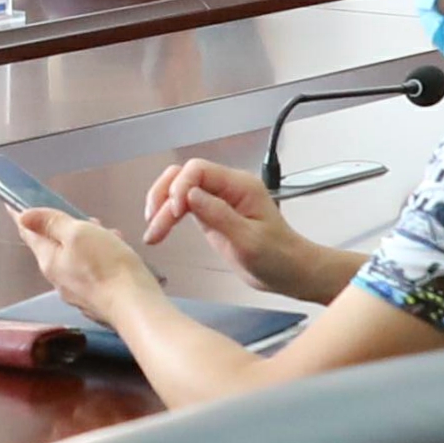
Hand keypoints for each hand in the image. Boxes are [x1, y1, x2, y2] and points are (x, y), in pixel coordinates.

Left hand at [15, 200, 159, 322]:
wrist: (135, 306)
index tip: (12, 204)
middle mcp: (58, 279)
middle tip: (85, 218)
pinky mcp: (95, 298)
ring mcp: (77, 291)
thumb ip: (51, 223)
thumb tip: (24, 216)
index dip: (21, 215)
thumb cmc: (109, 269)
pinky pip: (91, 271)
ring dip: (89, 242)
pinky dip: (100, 259)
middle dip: (67, 228)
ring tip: (110, 236)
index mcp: (49, 260)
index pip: (28, 233)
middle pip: (54, 245)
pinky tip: (117, 255)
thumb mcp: (78, 233)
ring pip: (76, 257)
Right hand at [139, 158, 300, 281]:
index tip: (175, 211)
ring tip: (152, 232)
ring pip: (179, 190)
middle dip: (164, 195)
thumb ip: (219, 215)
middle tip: (154, 221)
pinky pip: (183, 206)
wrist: (291, 272)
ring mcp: (218, 200)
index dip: (181, 186)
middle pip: (183, 176)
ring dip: (161, 207)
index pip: (199, 170)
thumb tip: (190, 196)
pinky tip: (159, 231)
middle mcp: (227, 188)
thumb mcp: (249, 240)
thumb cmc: (279, 257)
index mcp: (241, 186)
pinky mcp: (211, 215)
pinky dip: (168, 217)